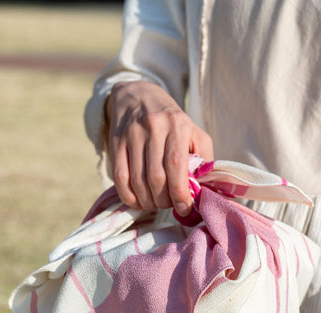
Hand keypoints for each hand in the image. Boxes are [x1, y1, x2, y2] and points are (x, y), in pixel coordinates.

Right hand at [105, 80, 213, 215]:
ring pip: (137, 180)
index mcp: (178, 124)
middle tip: (169, 205)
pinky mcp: (116, 142)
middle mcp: (153, 127)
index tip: (184, 209)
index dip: (179, 192)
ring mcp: (132, 135)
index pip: (176, 165)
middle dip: (163, 200)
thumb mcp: (194, 133)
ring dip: (148, 201)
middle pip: (156, 177)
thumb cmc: (173, 122)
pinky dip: (128, 196)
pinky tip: (138, 201)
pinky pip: (119, 177)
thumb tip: (204, 191)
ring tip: (155, 204)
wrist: (139, 96)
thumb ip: (203, 159)